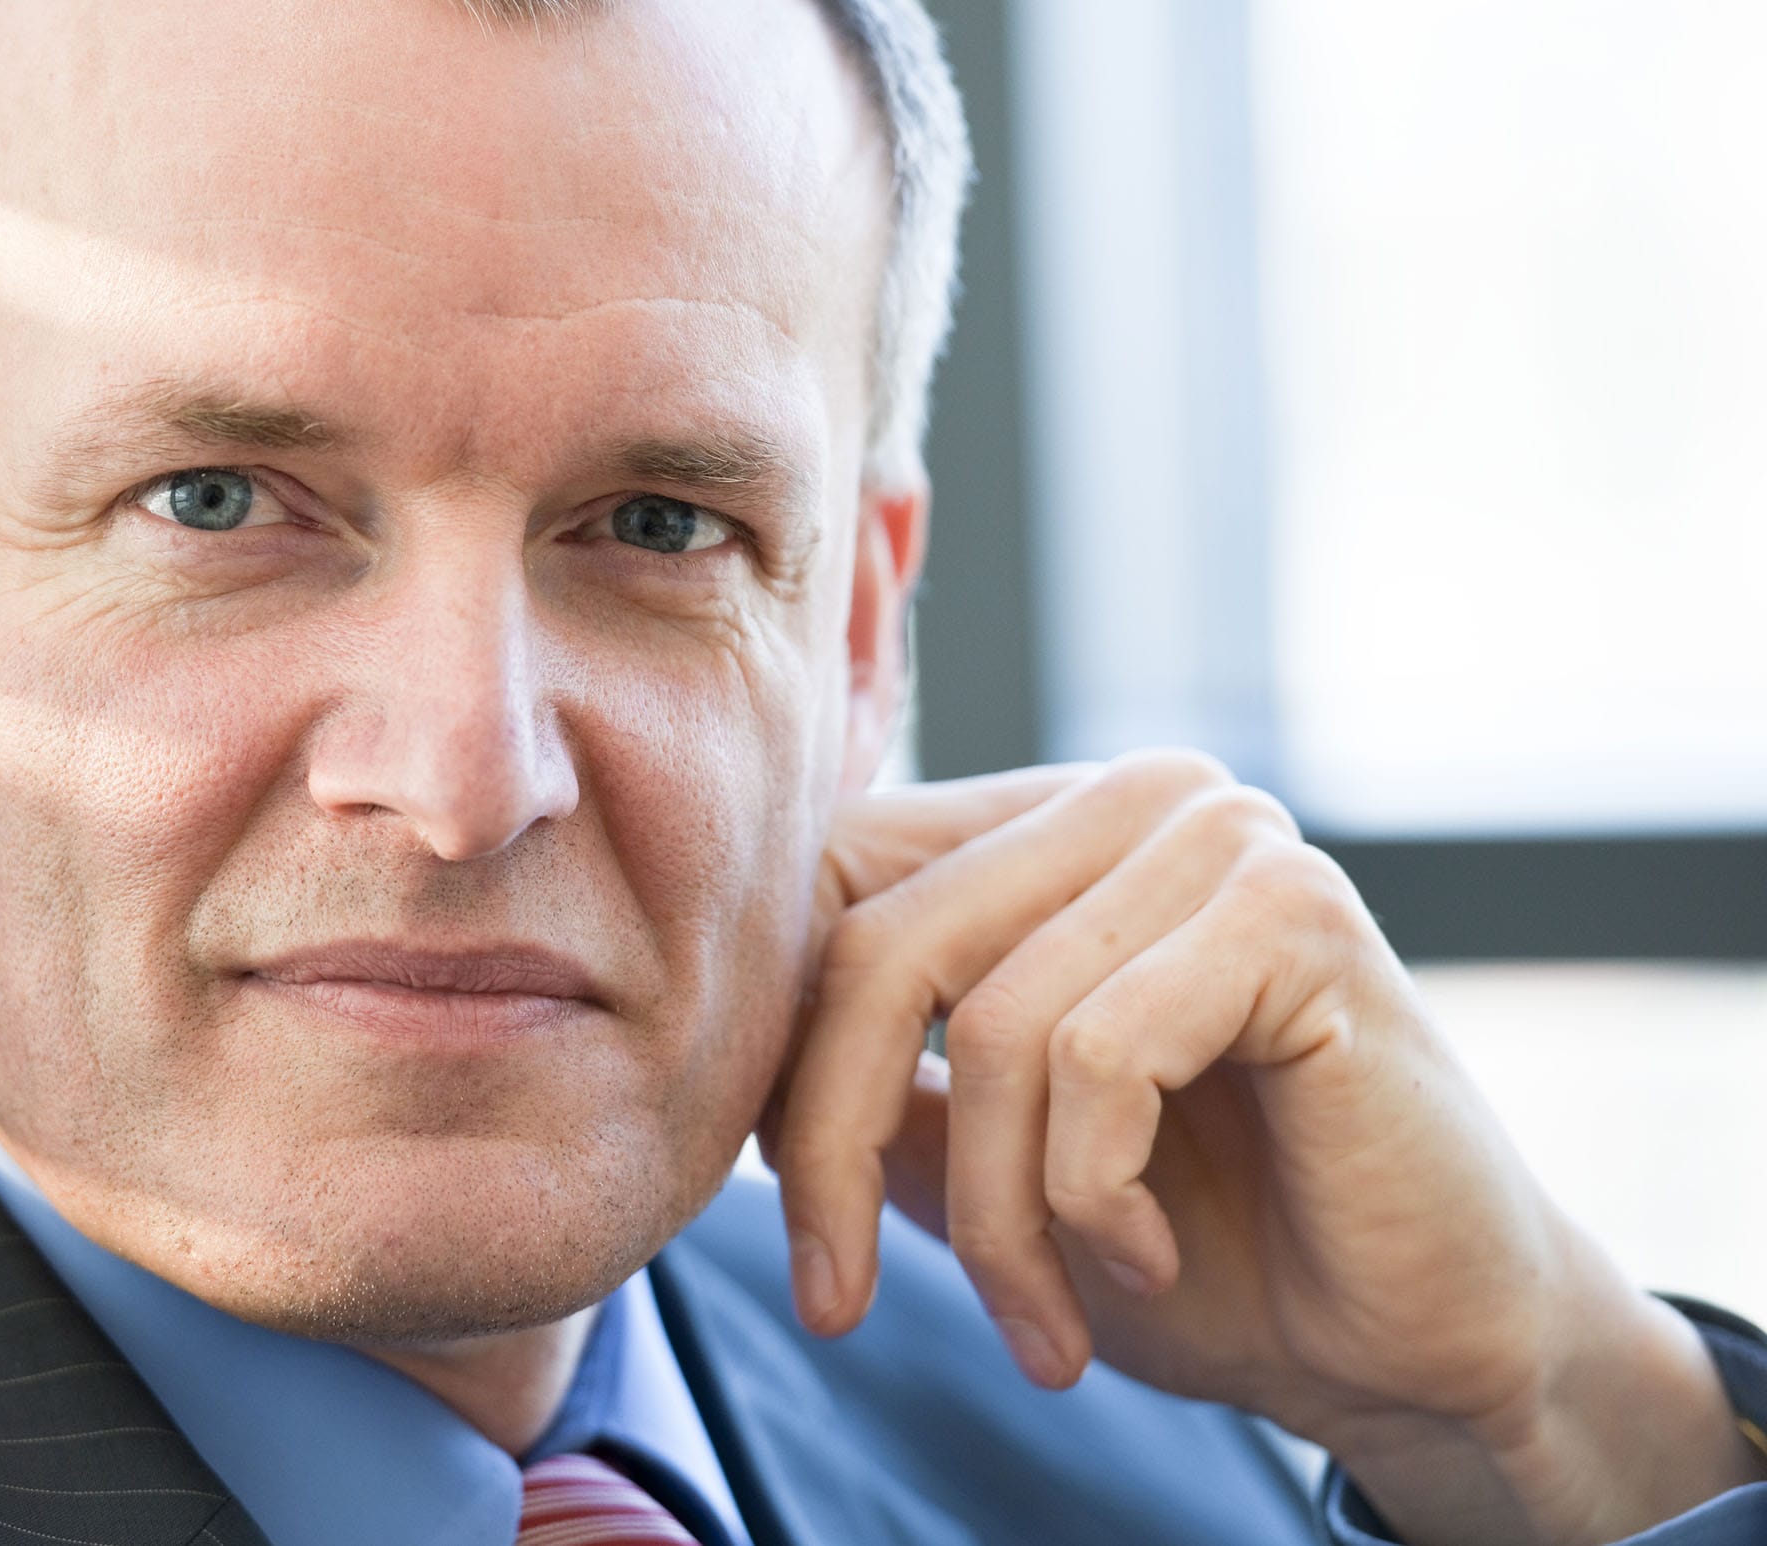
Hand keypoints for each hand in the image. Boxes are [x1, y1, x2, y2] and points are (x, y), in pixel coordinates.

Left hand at [760, 750, 1764, 1545]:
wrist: (1414, 1347)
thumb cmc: (1204, 1253)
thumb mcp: (986, 1169)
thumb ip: (878, 1091)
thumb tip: (732, 1068)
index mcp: (1045, 832)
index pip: (833, 884)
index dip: (777, 1055)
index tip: (778, 1218)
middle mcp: (1128, 799)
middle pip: (883, 948)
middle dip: (835, 1152)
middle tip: (837, 1303)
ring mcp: (1219, 836)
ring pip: (991, 1025)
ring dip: (992, 1220)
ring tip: (1041, 1325)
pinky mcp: (1297, 911)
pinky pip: (1102, 1055)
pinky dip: (1092, 1194)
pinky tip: (1147, 1252)